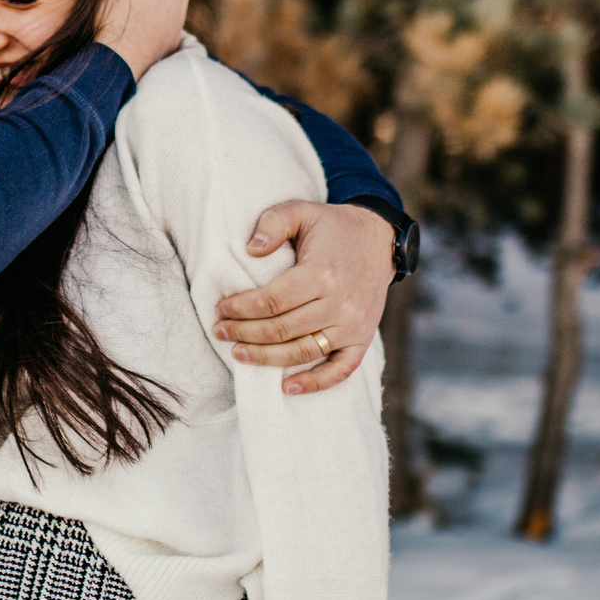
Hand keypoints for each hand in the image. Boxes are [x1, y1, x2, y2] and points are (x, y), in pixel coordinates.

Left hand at [214, 200, 391, 393]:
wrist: (379, 239)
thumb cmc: (332, 226)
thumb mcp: (301, 211)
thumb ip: (273, 223)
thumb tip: (250, 250)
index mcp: (321, 272)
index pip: (272, 300)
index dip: (242, 308)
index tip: (221, 309)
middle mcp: (340, 303)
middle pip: (283, 329)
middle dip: (245, 333)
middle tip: (220, 332)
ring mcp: (353, 325)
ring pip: (304, 351)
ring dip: (267, 359)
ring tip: (238, 354)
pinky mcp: (362, 338)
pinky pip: (341, 369)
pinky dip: (316, 383)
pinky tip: (288, 388)